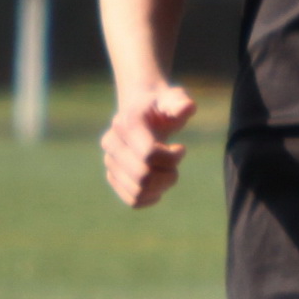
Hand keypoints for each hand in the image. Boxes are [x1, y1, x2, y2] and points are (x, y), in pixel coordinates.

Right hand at [102, 81, 196, 206]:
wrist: (142, 110)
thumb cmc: (163, 106)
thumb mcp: (174, 99)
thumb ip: (180, 103)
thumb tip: (187, 107)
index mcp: (127, 122)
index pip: (149, 154)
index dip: (171, 158)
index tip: (180, 149)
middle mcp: (112, 142)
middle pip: (143, 176)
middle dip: (168, 175)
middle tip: (175, 165)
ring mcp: (110, 161)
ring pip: (138, 191)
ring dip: (162, 187)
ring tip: (168, 174)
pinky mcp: (113, 176)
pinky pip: (133, 200)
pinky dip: (151, 198)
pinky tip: (160, 186)